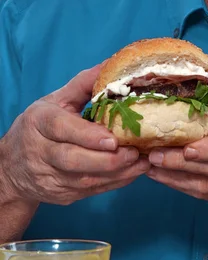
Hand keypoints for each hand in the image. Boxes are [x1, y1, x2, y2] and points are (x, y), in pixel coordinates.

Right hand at [0, 65, 149, 206]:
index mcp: (39, 122)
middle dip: (107, 159)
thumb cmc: (40, 125)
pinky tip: (133, 172)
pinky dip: (114, 183)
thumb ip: (84, 84)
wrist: (12, 166)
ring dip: (117, 174)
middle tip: (134, 152)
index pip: (62, 129)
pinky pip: (90, 192)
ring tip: (142, 162)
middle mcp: (40, 152)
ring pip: (84, 180)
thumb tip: (111, 63)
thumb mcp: (56, 100)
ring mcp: (50, 177)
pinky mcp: (61, 195)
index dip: (88, 136)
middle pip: (72, 160)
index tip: (113, 139)